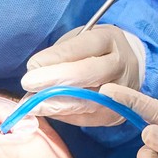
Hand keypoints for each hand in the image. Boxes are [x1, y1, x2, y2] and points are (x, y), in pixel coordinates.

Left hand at [21, 24, 145, 125]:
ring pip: (87, 101)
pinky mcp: (115, 114)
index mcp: (110, 39)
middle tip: (28, 83)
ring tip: (32, 104)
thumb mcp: (81, 39)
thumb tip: (35, 70)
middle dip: (55, 80)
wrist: (129, 68)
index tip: (32, 65)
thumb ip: (61, 53)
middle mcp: (120, 65)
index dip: (56, 57)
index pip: (82, 47)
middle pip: (88, 73)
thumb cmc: (96, 51)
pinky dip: (63, 115)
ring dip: (55, 104)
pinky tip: (47, 111)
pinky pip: (86, 118)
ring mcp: (121, 92)